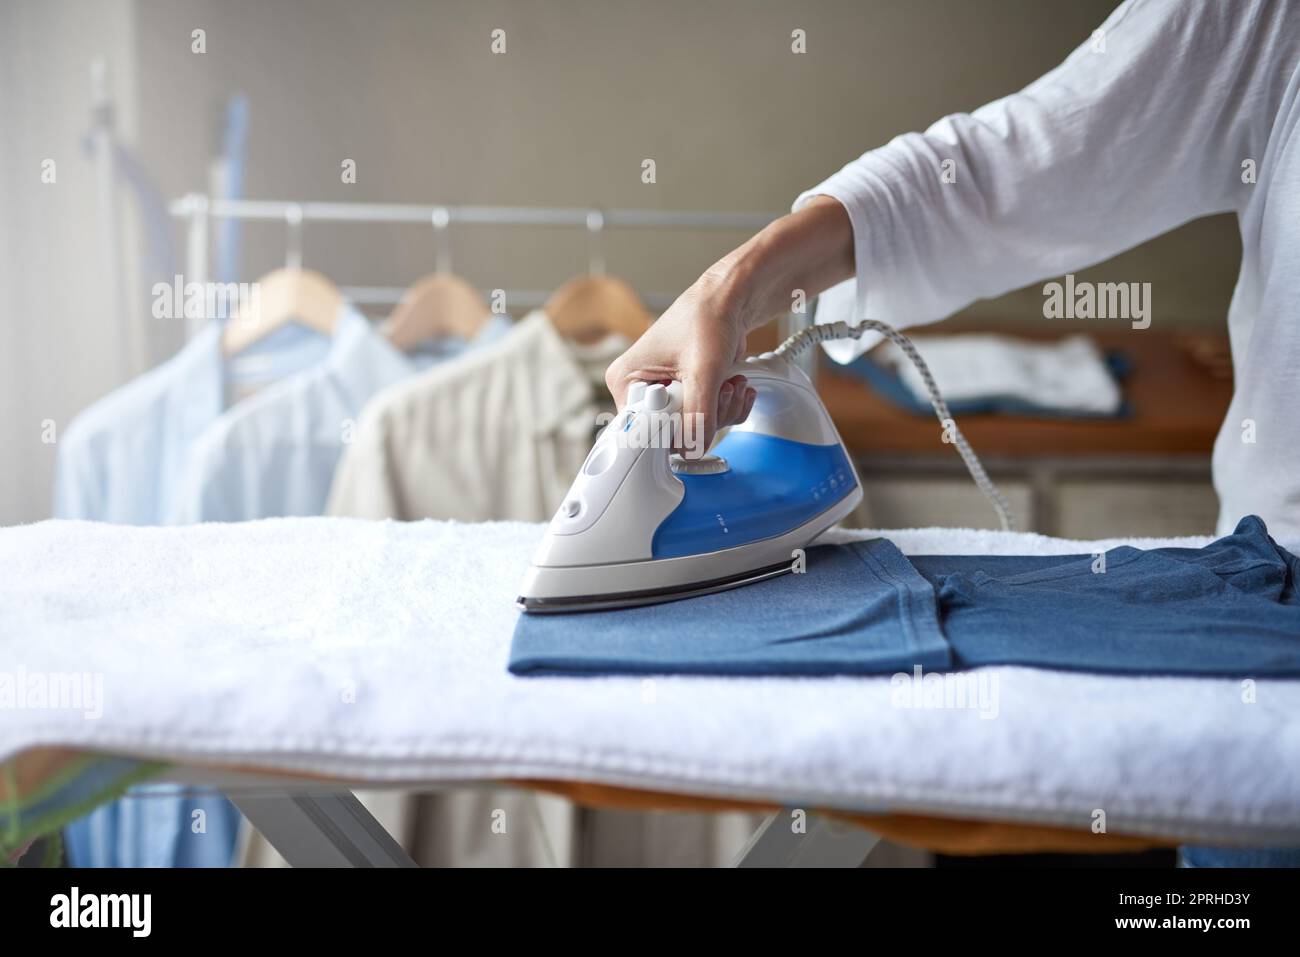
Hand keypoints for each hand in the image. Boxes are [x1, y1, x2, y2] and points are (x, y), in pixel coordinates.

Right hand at [604, 272, 756, 457]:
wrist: (730, 301)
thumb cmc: (706, 318)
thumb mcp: (702, 368)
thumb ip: (698, 413)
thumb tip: (693, 448)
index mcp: (626, 382)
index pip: (641, 429)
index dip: (671, 430)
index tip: (694, 416)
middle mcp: (642, 392)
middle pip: (671, 434)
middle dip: (705, 418)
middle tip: (719, 391)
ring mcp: (667, 397)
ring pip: (694, 431)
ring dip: (722, 411)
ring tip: (729, 383)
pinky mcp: (689, 398)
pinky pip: (710, 422)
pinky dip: (729, 409)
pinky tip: (735, 386)